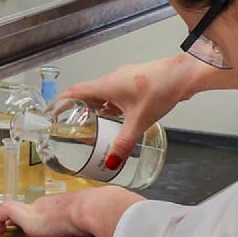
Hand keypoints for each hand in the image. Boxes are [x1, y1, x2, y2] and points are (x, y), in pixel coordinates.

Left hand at [0, 186, 143, 236]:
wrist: (94, 209)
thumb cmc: (99, 213)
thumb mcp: (92, 221)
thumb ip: (88, 226)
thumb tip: (95, 233)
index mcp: (61, 205)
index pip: (43, 209)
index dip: (33, 215)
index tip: (27, 222)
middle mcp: (46, 204)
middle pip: (25, 209)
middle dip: (16, 218)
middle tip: (5, 227)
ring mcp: (36, 209)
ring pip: (11, 209)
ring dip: (1, 218)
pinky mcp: (27, 216)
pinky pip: (4, 212)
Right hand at [60, 54, 213, 164]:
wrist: (183, 75)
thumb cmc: (161, 89)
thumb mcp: (139, 121)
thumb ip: (124, 143)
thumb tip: (112, 161)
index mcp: (106, 85)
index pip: (75, 91)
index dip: (62, 102)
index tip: (54, 113)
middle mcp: (112, 79)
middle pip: (88, 93)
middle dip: (79, 109)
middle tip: (73, 125)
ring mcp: (124, 79)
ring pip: (104, 93)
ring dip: (97, 107)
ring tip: (94, 125)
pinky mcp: (136, 81)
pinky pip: (117, 93)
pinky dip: (112, 105)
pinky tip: (119, 117)